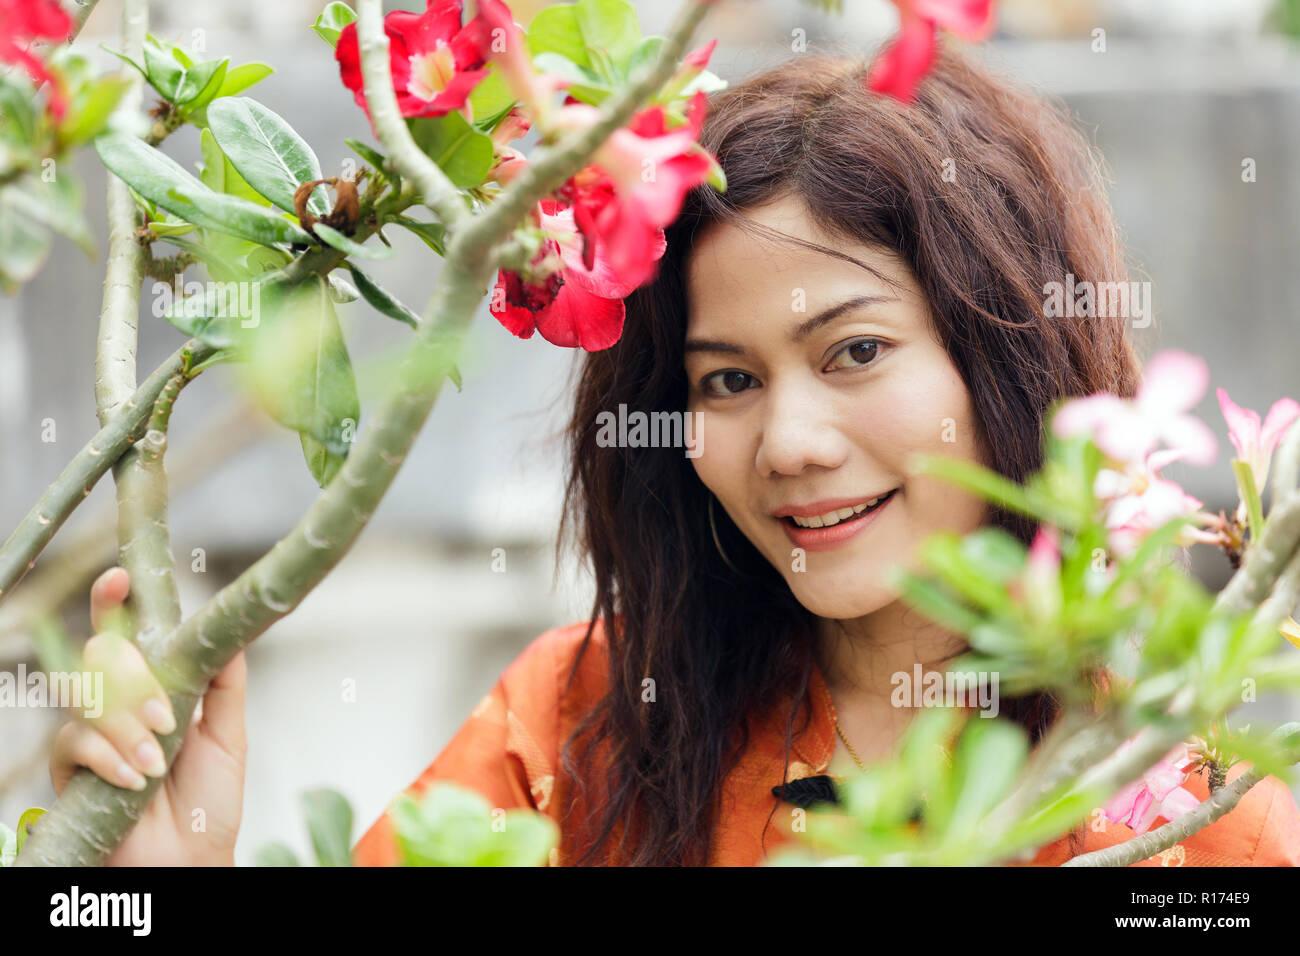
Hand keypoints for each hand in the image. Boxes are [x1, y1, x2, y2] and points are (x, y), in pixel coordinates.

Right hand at [48, 568, 246, 865]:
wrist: (191, 861)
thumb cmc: (209, 803)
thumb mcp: (228, 736)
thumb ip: (224, 683)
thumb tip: (231, 630)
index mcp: (157, 687)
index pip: (130, 634)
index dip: (116, 602)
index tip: (120, 579)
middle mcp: (120, 704)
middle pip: (100, 655)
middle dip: (130, 674)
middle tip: (164, 712)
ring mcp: (93, 734)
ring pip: (88, 697)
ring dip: (128, 725)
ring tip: (160, 759)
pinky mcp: (71, 769)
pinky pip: (74, 743)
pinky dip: (110, 757)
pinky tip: (136, 779)